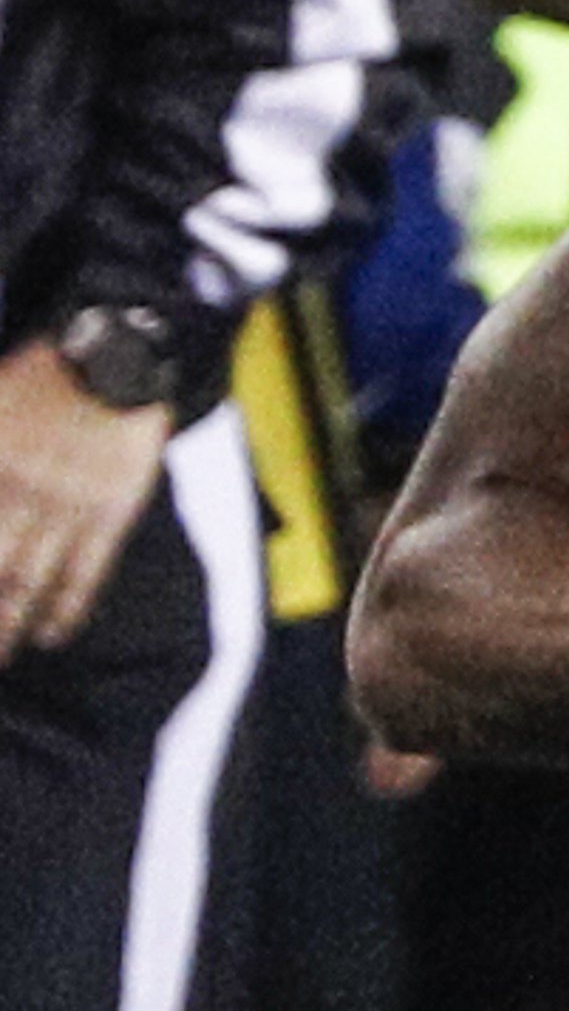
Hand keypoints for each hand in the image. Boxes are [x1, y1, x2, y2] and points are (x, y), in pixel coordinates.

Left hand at [0, 334, 171, 660]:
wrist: (115, 355)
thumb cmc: (38, 375)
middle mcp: (23, 493)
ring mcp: (69, 507)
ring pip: (32, 579)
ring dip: (13, 623)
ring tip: (4, 655)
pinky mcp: (111, 512)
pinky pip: (86, 571)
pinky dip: (68, 607)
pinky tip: (52, 633)